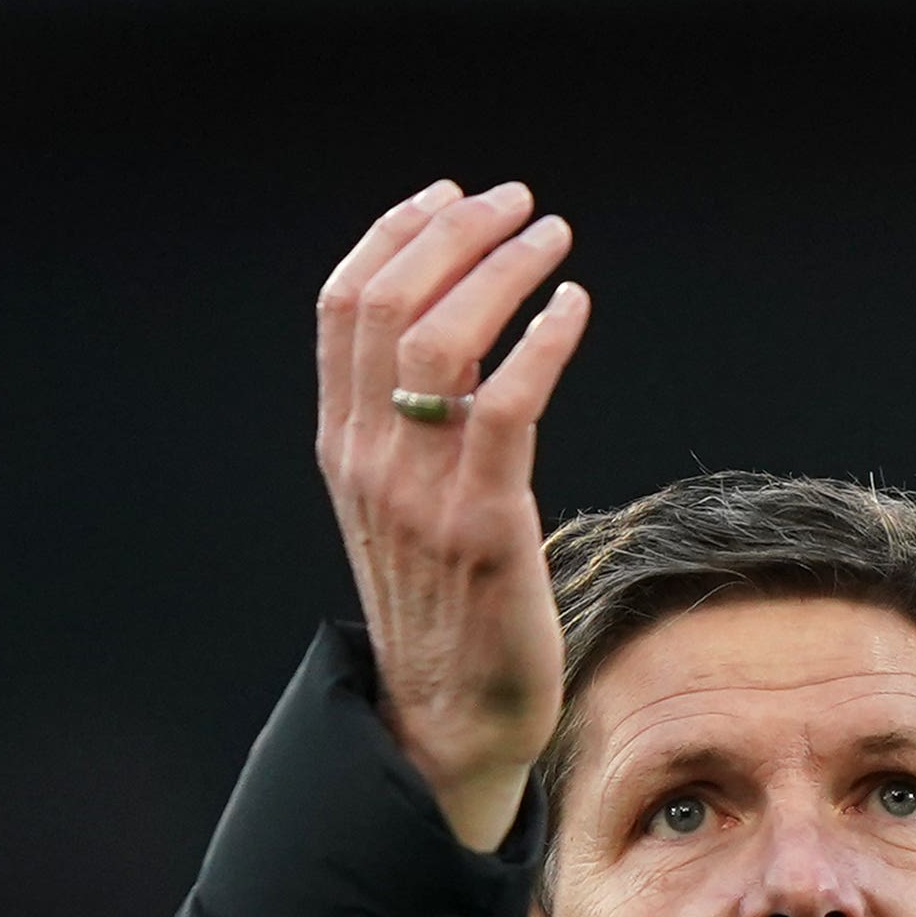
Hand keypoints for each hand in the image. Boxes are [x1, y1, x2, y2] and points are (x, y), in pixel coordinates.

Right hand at [318, 179, 592, 852]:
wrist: (449, 720)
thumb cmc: (444, 606)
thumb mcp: (401, 502)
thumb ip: (406, 425)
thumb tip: (454, 335)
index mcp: (342, 446)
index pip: (342, 307)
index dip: (394, 235)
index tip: (450, 197)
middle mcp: (369, 460)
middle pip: (392, 304)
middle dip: (458, 233)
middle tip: (521, 204)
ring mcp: (421, 493)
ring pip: (442, 341)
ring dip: (503, 271)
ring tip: (554, 238)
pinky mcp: (483, 526)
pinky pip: (505, 406)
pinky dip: (542, 342)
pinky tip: (574, 309)